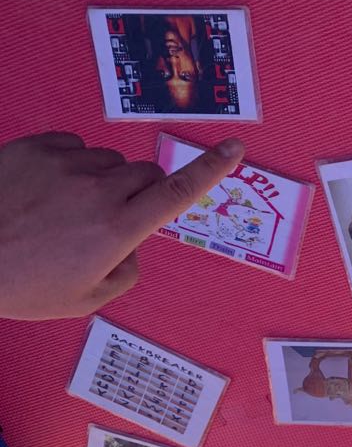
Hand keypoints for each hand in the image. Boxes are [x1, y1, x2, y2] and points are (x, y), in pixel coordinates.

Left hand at [0, 131, 243, 319]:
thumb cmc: (19, 284)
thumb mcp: (84, 300)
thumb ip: (125, 270)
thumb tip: (132, 242)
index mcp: (116, 230)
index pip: (178, 192)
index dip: (211, 169)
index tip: (234, 149)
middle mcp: (98, 190)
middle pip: (146, 174)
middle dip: (142, 193)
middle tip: (111, 220)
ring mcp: (65, 164)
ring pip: (108, 161)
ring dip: (101, 181)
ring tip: (63, 211)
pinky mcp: (36, 148)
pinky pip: (72, 146)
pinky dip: (70, 165)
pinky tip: (45, 191)